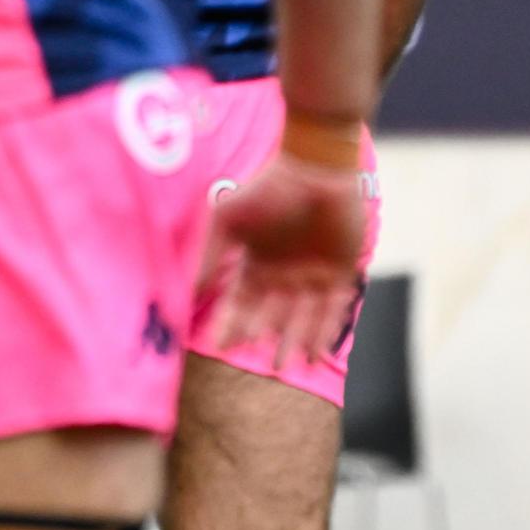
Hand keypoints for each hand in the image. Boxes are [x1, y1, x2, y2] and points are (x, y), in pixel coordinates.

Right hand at [210, 150, 368, 371]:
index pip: (241, 303)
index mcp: (256, 265)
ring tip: (283, 364)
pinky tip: (315, 353)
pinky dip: (324, 330)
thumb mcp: (228, 219)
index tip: (221, 345)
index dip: (231, 324)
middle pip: (271, 315)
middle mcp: (283, 276)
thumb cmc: (269, 187)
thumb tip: (189, 290)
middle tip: (257, 363)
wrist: (316, 165)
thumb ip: (210, 254)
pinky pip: (332, 309)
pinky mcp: (340, 272)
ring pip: (301, 318)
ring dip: (294, 341)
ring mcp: (313, 275)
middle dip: (263, 338)